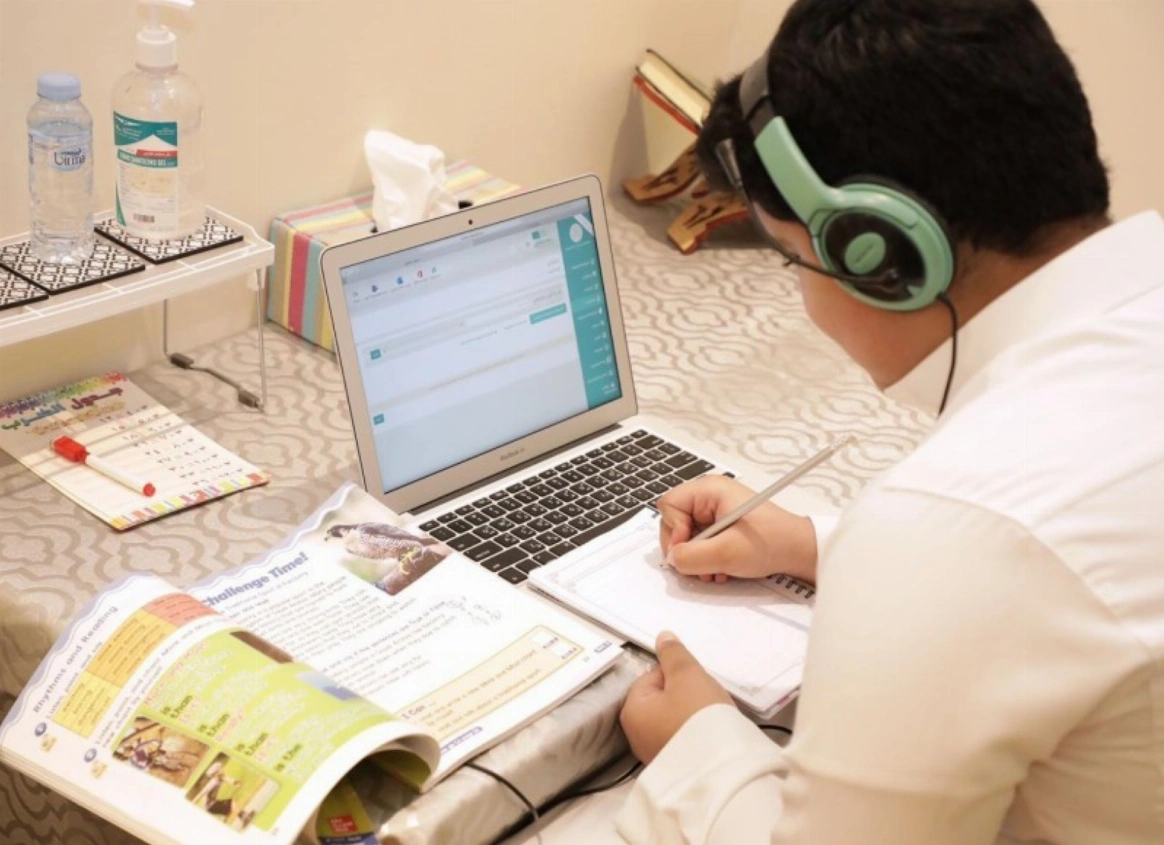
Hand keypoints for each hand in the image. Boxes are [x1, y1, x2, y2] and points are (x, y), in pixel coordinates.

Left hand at [620, 631, 731, 763]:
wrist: (722, 770)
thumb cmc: (699, 716)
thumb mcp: (687, 675)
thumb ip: (673, 654)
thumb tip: (662, 637)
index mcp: (632, 710)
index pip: (653, 676)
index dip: (678, 675)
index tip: (696, 684)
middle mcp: (636, 735)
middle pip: (664, 699)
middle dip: (686, 695)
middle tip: (706, 701)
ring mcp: (654, 754)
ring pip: (675, 719)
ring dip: (693, 715)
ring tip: (712, 719)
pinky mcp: (674, 769)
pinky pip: (684, 740)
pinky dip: (697, 734)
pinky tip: (712, 736)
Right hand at [656, 475, 817, 582]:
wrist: (800, 551)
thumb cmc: (773, 542)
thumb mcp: (726, 553)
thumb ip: (691, 556)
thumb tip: (672, 559)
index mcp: (711, 490)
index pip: (669, 505)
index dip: (673, 530)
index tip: (687, 549)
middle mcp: (711, 496)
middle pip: (675, 522)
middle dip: (685, 548)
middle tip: (699, 564)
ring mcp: (716, 511)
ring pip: (687, 535)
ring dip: (697, 557)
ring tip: (715, 569)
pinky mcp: (723, 525)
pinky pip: (701, 541)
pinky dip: (706, 558)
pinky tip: (721, 568)